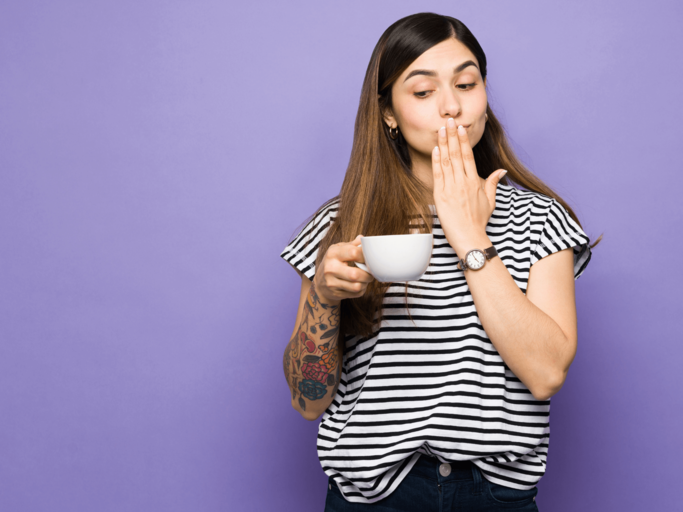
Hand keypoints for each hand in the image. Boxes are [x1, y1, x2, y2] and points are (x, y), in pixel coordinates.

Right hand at [314, 235, 374, 303]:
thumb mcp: (338, 249)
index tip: (368, 257)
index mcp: (333, 253)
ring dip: (366, 283)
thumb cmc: (333, 262)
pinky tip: (359, 284)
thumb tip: (363, 239)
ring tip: (365, 278)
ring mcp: (332, 283)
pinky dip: (361, 289)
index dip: (365, 255)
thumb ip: (352, 244)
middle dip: (368, 274)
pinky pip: (356, 293)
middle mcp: (330, 268)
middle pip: (355, 274)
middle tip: (370, 271)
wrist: (320, 282)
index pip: (354, 253)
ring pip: (357, 286)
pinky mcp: (336, 293)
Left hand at [432, 119, 506, 255]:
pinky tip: (435, 149)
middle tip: (448, 121)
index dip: (463, 141)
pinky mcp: (440, 196)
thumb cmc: (478, 221)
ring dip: (443, 144)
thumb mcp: (490, 201)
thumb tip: (501, 171)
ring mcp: (451, 189)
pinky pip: (438, 175)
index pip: (468, 156)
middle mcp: (463, 183)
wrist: (469, 237)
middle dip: (452, 136)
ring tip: (440, 130)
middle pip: (456, 155)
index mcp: (475, 182)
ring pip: (447, 162)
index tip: (460, 128)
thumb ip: (493, 183)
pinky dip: (436, 161)